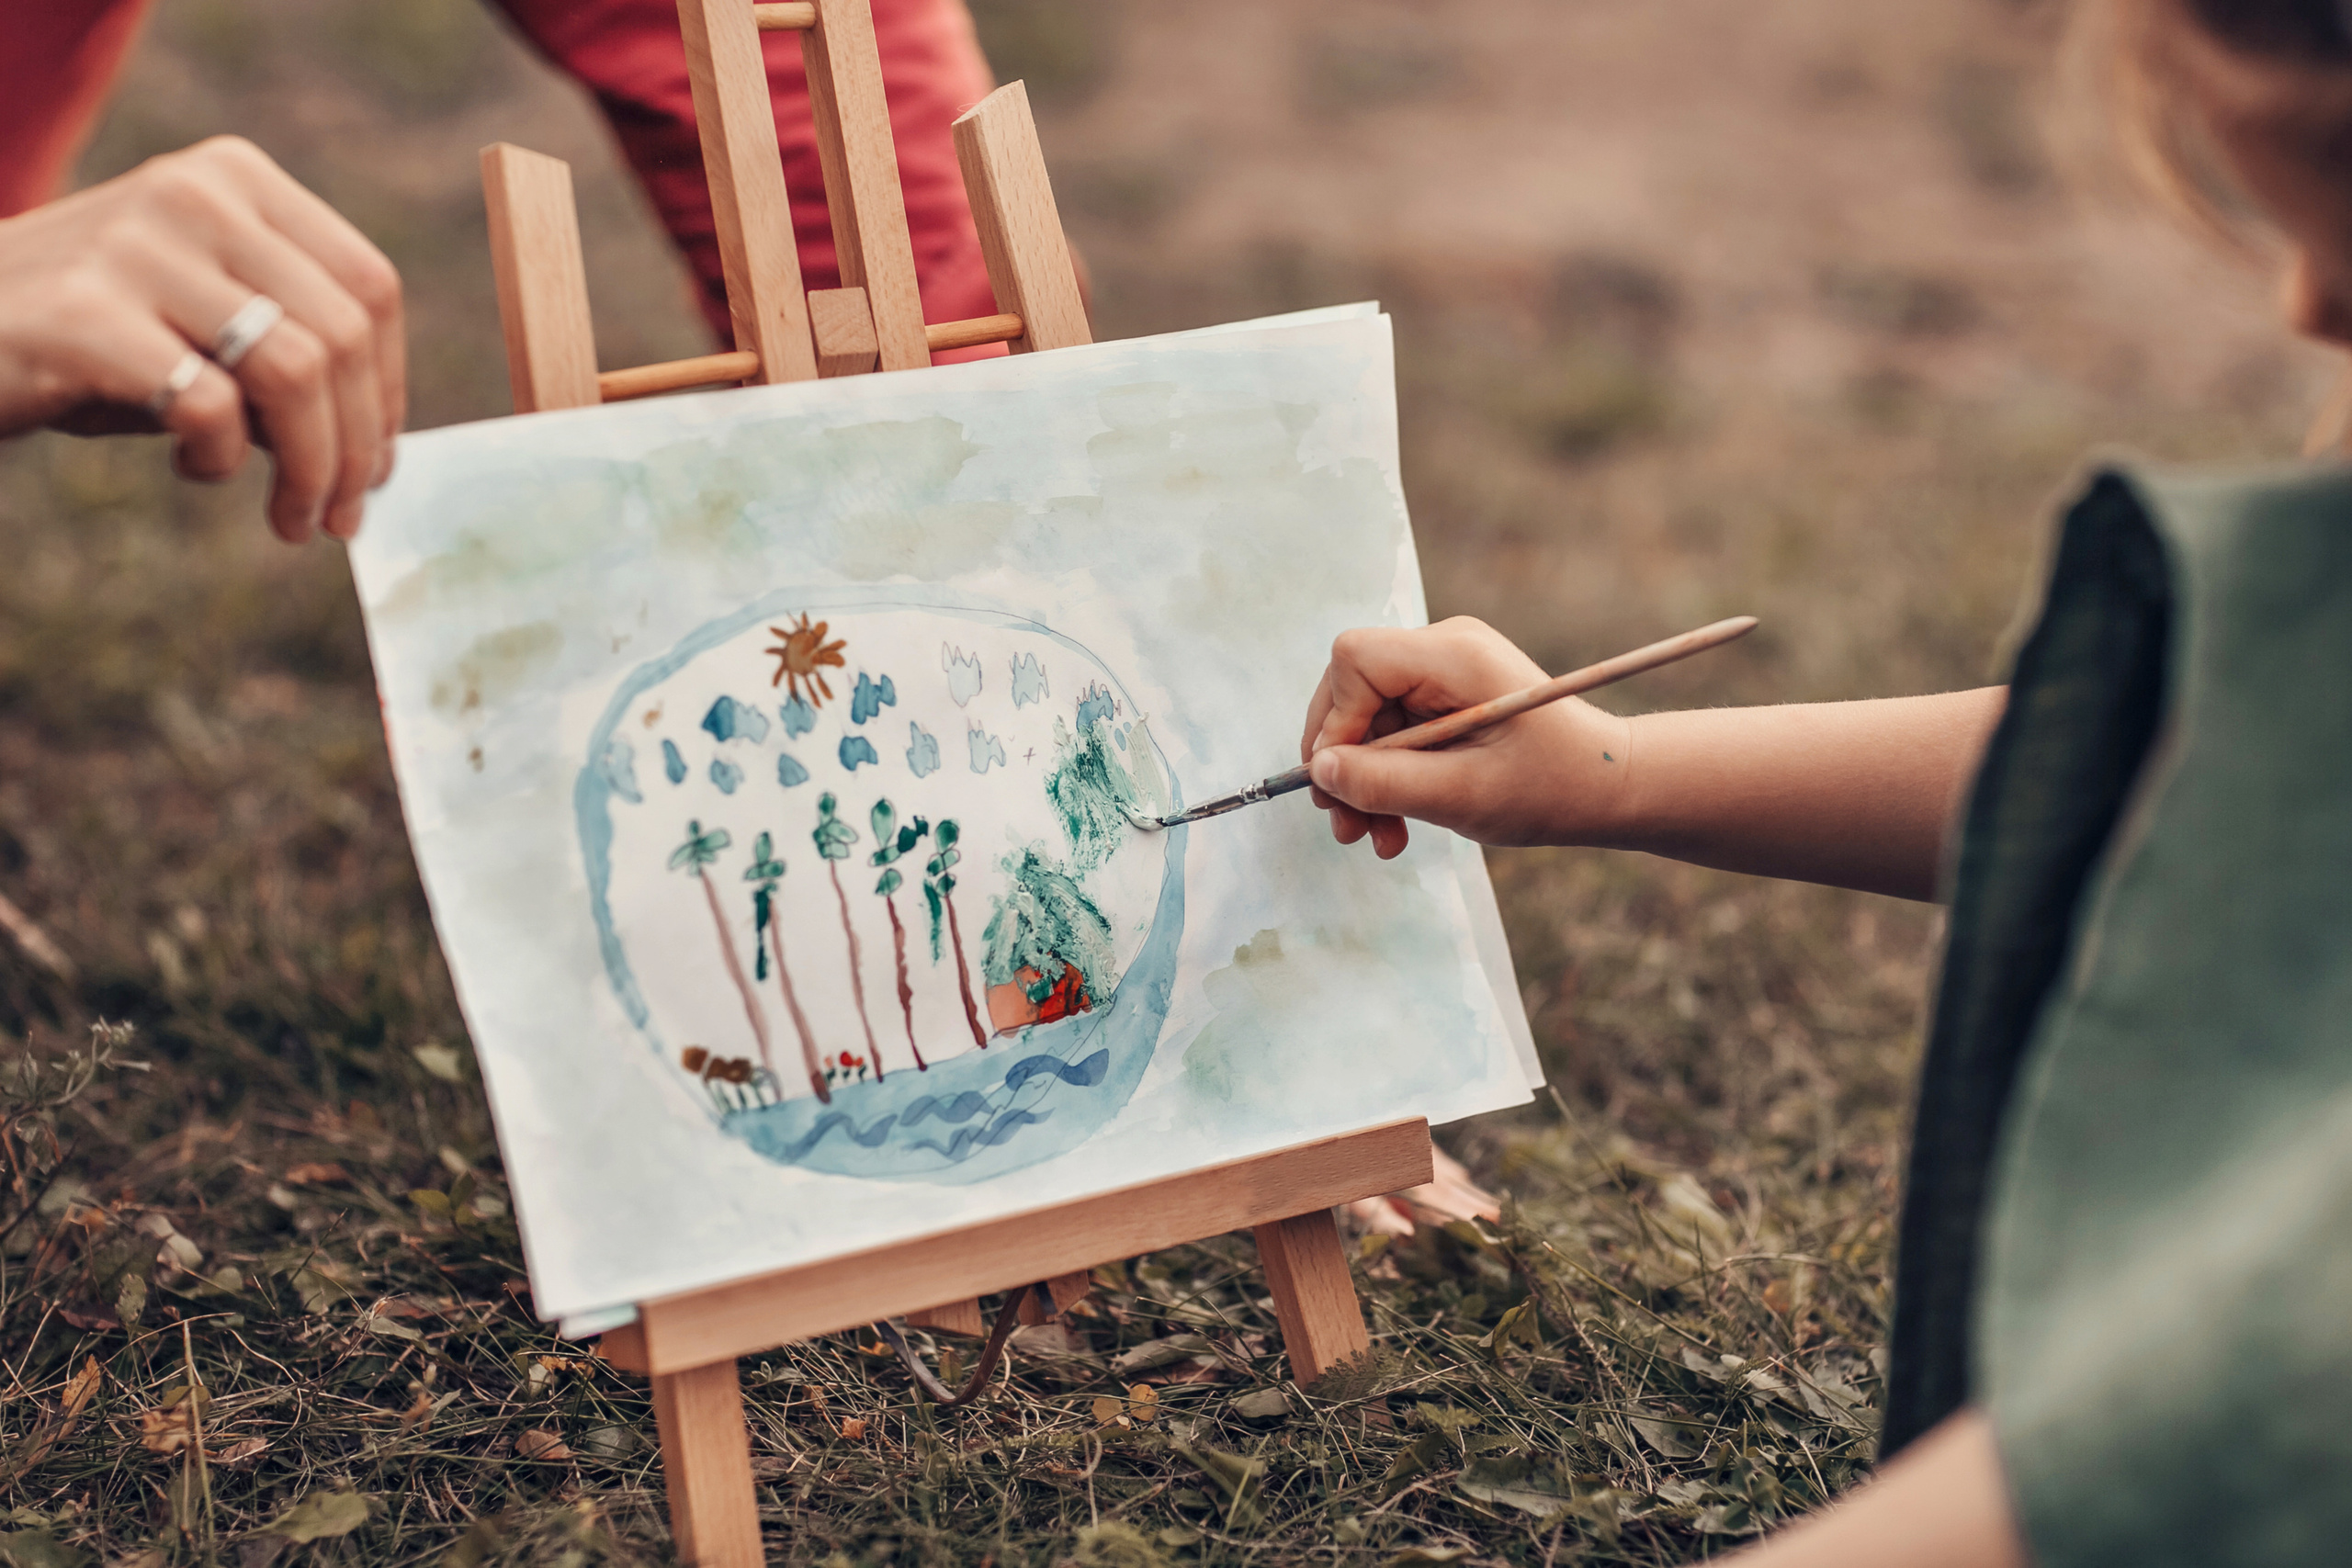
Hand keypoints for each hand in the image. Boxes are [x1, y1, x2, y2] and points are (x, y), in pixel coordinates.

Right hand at [0, 136, 404, 542]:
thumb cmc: (92, 340)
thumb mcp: (202, 326)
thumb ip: (289, 358)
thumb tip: (375, 451)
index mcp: (236, 178)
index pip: (369, 286)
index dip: (389, 390)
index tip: (376, 464)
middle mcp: (195, 195)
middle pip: (342, 336)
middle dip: (357, 449)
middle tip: (339, 517)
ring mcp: (136, 246)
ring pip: (293, 371)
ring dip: (309, 470)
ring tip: (290, 519)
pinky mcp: (84, 314)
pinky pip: (211, 407)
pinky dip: (219, 460)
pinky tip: (191, 465)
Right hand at [1300, 617, 1631, 858]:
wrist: (1608, 786)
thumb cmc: (1550, 787)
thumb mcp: (1461, 795)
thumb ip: (1384, 783)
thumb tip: (1319, 772)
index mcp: (1454, 655)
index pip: (1356, 660)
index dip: (1335, 721)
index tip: (1343, 783)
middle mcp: (1443, 648)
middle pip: (1352, 689)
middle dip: (1343, 761)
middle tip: (1346, 827)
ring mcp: (1443, 670)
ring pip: (1366, 718)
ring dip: (1363, 781)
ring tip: (1375, 839)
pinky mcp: (1444, 695)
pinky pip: (1392, 729)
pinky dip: (1388, 777)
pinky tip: (1394, 824)